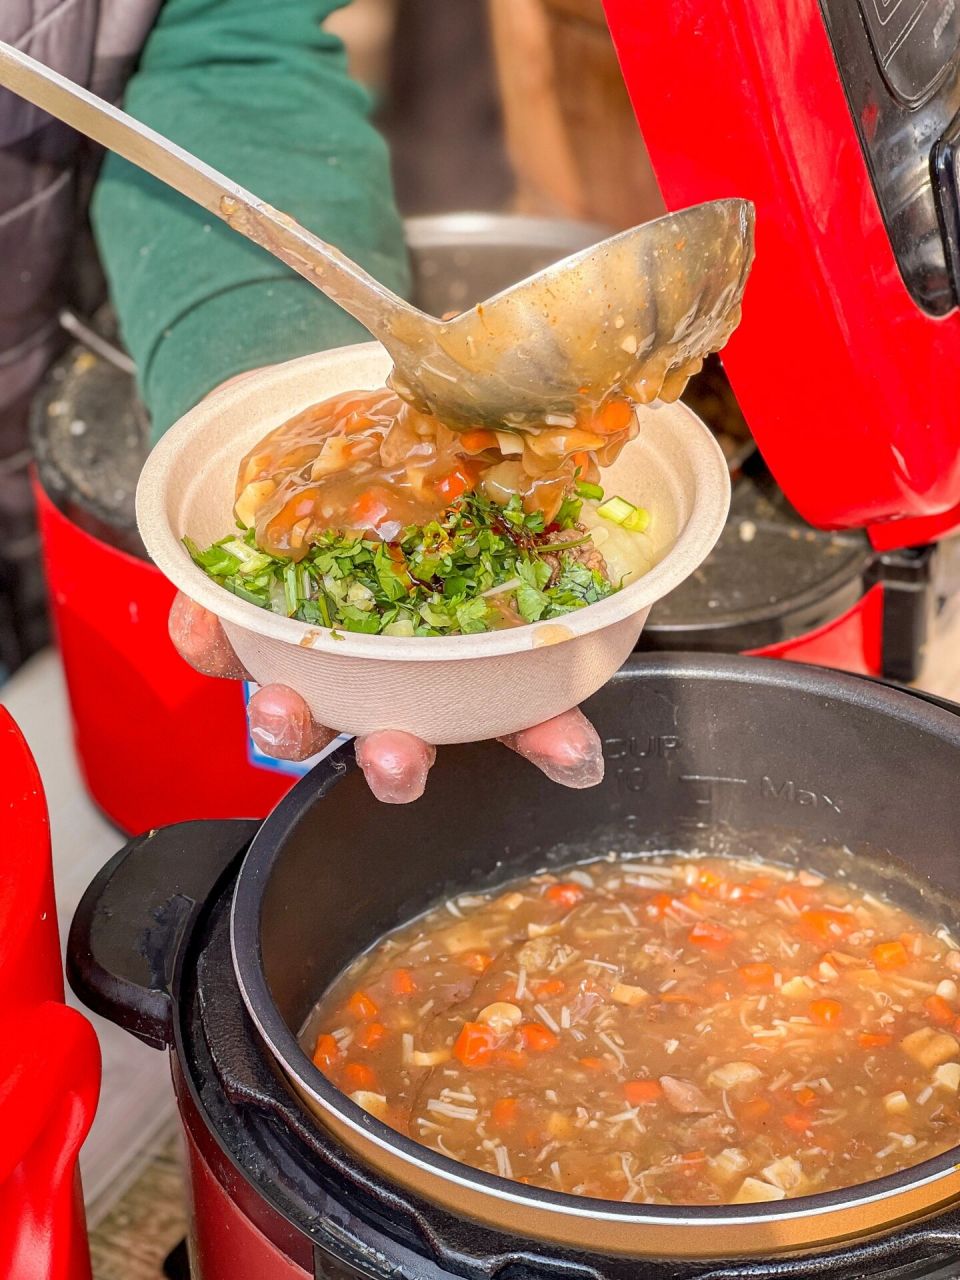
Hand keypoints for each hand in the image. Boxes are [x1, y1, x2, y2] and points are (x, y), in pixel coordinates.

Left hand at [166, 367, 604, 802]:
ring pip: (302, 723)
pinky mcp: (241, 627)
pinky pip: (218, 649)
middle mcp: (387, 670)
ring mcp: (313, 656)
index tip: (570, 753)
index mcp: (455, 648)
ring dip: (291, 727)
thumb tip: (560, 461)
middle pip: (398, 744)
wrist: (311, 422)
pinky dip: (208, 636)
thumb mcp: (464, 457)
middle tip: (399, 755)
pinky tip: (204, 614)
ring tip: (283, 705)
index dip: (546, 741)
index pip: (511, 712)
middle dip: (399, 766)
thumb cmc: (403, 452)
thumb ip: (506, 472)